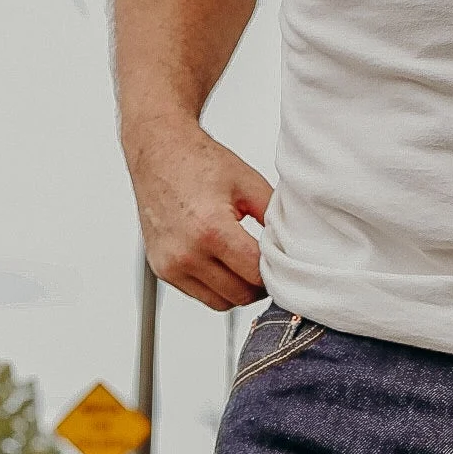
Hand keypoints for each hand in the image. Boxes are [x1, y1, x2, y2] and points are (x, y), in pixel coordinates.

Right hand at [126, 119, 272, 310]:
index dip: (274, 272)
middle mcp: (186, 253)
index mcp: (211, 230)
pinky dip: (216, 286)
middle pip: (241, 295)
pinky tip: (222, 262)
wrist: (157, 151)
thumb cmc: (199, 162)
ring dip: (239, 289)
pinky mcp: (162, 270)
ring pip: (222, 302)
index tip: (280, 262)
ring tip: (244, 263)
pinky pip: (200, 295)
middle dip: (258, 284)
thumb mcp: (248, 183)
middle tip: (265, 264)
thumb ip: (274, 219)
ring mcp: (171, 265)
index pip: (255, 275)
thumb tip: (295, 248)